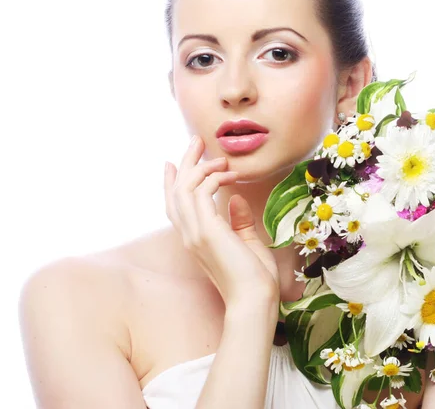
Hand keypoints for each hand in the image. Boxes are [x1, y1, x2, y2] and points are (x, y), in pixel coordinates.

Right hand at [164, 135, 279, 306]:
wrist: (255, 300)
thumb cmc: (254, 277)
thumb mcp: (246, 242)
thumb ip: (238, 221)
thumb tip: (235, 198)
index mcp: (196, 239)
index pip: (176, 206)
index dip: (173, 183)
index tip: (174, 163)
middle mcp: (189, 235)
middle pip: (177, 191)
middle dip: (185, 163)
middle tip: (196, 141)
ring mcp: (194, 233)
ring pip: (184, 189)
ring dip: (200, 166)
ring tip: (218, 155)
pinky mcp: (206, 231)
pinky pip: (200, 194)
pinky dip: (212, 178)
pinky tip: (229, 174)